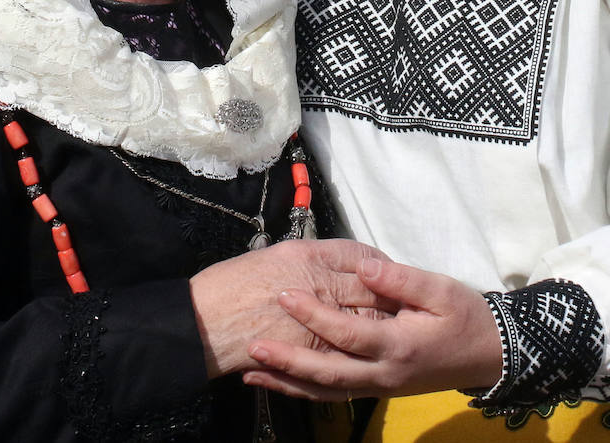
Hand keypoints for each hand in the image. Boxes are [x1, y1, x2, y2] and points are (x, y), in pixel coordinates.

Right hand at [189, 238, 394, 377]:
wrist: (205, 322)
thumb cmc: (232, 284)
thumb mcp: (277, 254)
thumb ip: (315, 257)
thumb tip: (346, 263)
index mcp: (309, 258)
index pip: (362, 258)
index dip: (378, 266)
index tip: (385, 270)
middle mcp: (318, 286)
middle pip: (371, 289)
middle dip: (390, 296)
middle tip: (404, 299)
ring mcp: (317, 323)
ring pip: (364, 323)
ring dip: (380, 325)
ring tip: (392, 327)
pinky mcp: (312, 354)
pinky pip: (346, 353)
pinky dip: (360, 352)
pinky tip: (364, 353)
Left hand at [242, 256, 503, 400]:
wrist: (489, 354)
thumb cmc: (465, 316)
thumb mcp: (441, 290)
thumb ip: (401, 280)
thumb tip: (363, 268)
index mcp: (399, 346)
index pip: (348, 333)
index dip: (315, 315)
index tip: (285, 295)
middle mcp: (385, 374)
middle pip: (328, 374)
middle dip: (288, 362)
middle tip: (253, 346)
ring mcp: (380, 387)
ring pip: (327, 392)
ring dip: (289, 383)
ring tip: (251, 372)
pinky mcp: (378, 389)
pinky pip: (335, 395)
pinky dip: (305, 390)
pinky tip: (282, 382)